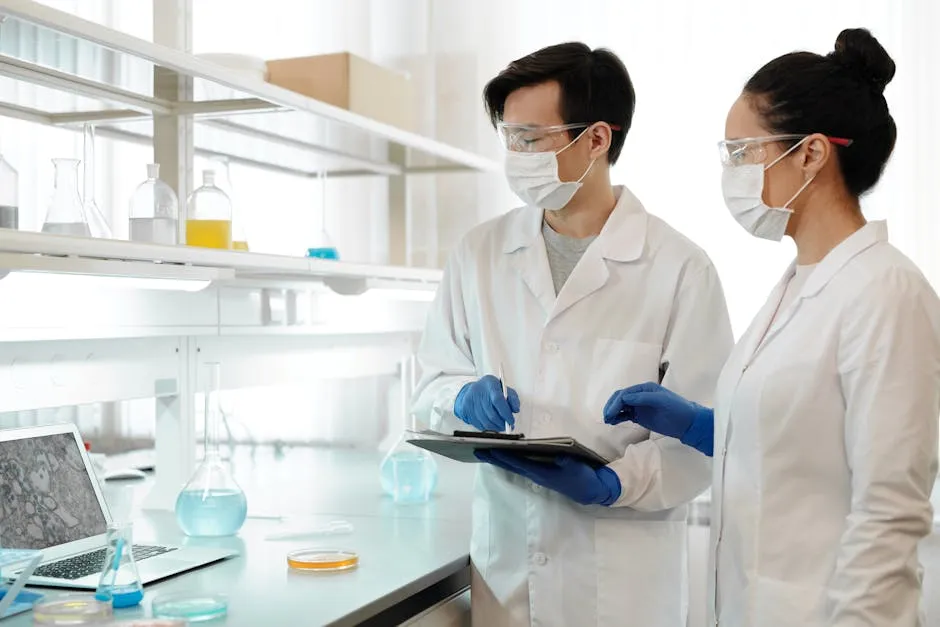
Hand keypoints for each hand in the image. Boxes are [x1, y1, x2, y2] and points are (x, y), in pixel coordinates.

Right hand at [454, 375, 519, 431]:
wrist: (474, 390)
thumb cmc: (492, 390)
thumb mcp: (505, 389)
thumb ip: (512, 398)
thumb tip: (515, 409)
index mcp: (490, 384)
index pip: (498, 400)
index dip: (506, 413)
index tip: (511, 420)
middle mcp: (478, 391)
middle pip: (491, 414)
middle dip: (502, 423)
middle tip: (508, 426)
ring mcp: (470, 401)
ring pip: (485, 422)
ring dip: (496, 427)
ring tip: (501, 426)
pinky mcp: (465, 409)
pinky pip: (478, 424)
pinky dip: (487, 427)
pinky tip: (491, 424)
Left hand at [475, 450, 620, 505]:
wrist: (590, 490)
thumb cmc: (582, 476)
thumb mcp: (577, 467)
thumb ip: (567, 462)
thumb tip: (558, 457)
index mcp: (542, 473)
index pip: (518, 463)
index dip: (504, 456)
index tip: (489, 449)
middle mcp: (536, 475)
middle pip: (511, 465)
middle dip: (495, 458)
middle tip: (477, 451)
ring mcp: (537, 475)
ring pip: (514, 466)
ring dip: (500, 459)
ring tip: (486, 451)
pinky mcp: (540, 474)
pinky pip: (521, 466)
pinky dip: (510, 460)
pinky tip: (505, 455)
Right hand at [603, 382, 707, 439]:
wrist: (687, 423)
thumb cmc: (677, 408)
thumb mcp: (661, 401)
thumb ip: (643, 398)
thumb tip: (624, 398)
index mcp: (644, 388)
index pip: (625, 393)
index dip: (616, 402)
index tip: (610, 413)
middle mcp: (639, 396)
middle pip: (620, 399)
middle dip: (611, 406)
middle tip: (606, 417)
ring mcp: (639, 406)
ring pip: (620, 407)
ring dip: (612, 412)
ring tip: (607, 421)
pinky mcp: (639, 416)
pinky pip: (625, 415)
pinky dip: (617, 417)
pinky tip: (612, 422)